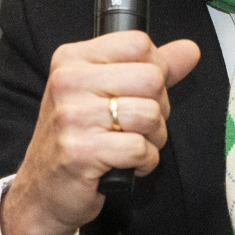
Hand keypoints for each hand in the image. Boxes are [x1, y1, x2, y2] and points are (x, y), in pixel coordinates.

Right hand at [0, 31, 200, 234]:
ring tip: (129, 145)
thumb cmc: (79, 138)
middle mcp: (68, 81)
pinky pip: (140, 149)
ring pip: (150, 114)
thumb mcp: (107, 92)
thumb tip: (190, 50)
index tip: (139, 93)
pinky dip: (144, 162)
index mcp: (73, 59)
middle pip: (151, 78)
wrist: (43, 191)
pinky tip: (124, 164)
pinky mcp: (80, 152)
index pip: (138, 44)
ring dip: (153, 138)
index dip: (155, 71)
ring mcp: (71, 117)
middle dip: (158, 108)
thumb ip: (151, 68)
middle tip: (135, 126)